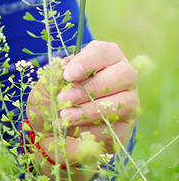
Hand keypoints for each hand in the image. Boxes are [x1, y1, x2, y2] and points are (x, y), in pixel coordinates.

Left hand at [26, 40, 138, 174]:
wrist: (57, 126)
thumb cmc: (57, 95)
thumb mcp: (51, 83)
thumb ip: (57, 74)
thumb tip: (64, 71)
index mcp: (106, 56)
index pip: (103, 52)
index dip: (86, 62)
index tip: (68, 75)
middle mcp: (124, 75)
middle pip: (122, 75)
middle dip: (90, 88)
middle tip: (64, 98)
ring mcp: (130, 100)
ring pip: (123, 102)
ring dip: (90, 110)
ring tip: (66, 116)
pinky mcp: (126, 125)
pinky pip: (115, 126)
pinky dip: (91, 128)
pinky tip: (71, 128)